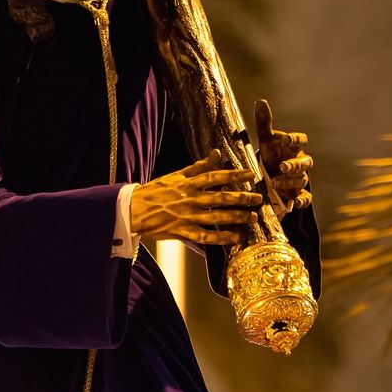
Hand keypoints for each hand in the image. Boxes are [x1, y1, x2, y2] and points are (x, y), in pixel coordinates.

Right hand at [130, 150, 261, 246]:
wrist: (133, 210)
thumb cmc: (155, 191)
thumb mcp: (176, 175)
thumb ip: (199, 166)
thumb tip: (217, 153)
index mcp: (188, 183)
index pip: (215, 177)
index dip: (234, 175)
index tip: (251, 175)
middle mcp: (190, 199)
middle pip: (221, 198)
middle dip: (242, 198)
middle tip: (258, 199)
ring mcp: (187, 216)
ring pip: (216, 217)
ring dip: (236, 218)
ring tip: (252, 218)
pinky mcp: (182, 231)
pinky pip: (205, 236)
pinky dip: (220, 238)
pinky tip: (235, 238)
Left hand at [255, 98, 312, 211]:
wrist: (269, 177)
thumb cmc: (269, 155)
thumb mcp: (265, 140)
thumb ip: (264, 123)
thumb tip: (260, 101)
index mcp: (293, 147)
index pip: (302, 141)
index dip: (295, 140)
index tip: (286, 139)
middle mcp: (300, 162)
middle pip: (305, 162)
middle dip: (294, 165)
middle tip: (282, 166)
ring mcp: (300, 179)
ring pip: (302, 180)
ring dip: (289, 182)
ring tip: (274, 183)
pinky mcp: (298, 195)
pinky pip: (306, 198)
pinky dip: (301, 201)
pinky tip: (293, 203)